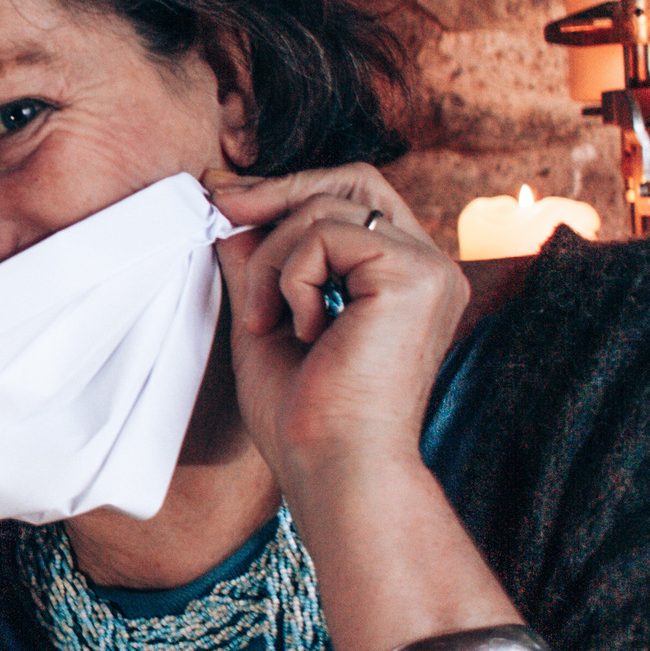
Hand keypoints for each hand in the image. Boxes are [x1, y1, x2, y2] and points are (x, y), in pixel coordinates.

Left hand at [206, 163, 469, 496]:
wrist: (335, 470)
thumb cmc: (305, 419)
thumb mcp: (267, 322)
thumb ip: (258, 264)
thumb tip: (231, 210)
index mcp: (403, 280)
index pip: (354, 198)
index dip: (289, 188)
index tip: (225, 198)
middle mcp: (429, 269)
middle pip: (353, 180)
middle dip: (278, 190)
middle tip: (220, 206)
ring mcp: (429, 270)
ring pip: (326, 209)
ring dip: (272, 260)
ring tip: (266, 322)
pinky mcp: (415, 276)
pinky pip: (326, 234)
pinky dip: (292, 278)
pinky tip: (301, 332)